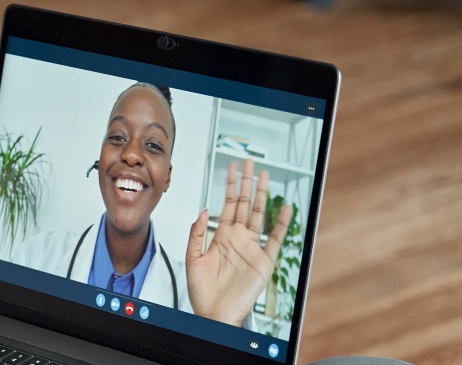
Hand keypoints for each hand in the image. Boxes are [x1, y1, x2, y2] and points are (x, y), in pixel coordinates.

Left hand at [185, 159, 292, 326]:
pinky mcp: (263, 261)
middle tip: (249, 163)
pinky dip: (281, 224)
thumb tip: (203, 211)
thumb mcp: (192, 258)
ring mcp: (251, 248)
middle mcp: (238, 239)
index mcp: (221, 236)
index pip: (228, 205)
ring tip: (266, 177)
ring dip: (263, 196)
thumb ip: (196, 234)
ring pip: (260, 216)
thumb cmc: (203, 292)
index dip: (230, 187)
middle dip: (247, 183)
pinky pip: (274, 239)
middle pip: (245, 204)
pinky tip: (285, 208)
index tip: (231, 169)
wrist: (214, 314)